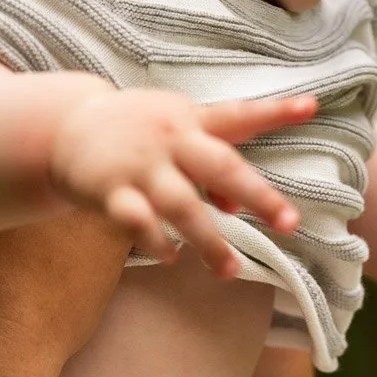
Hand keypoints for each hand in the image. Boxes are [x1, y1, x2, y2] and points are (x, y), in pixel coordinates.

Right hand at [47, 89, 317, 276]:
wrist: (64, 126)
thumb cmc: (136, 131)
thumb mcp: (175, 132)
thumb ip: (210, 162)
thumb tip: (236, 201)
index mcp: (191, 121)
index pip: (239, 115)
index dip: (275, 111)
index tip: (312, 107)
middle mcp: (170, 141)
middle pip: (221, 166)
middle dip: (257, 195)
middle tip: (290, 223)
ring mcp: (140, 166)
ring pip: (181, 205)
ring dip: (208, 239)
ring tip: (230, 269)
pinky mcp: (110, 191)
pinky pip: (137, 222)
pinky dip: (156, 241)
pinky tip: (171, 256)